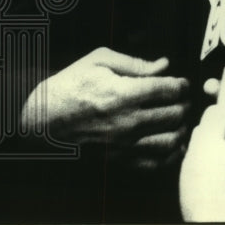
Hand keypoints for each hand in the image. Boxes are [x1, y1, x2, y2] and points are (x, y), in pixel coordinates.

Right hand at [21, 48, 189, 169]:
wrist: (40, 119)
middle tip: (182, 99)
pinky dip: (170, 154)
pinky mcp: (118, 160)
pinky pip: (155, 163)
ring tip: (178, 119)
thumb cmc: (68, 86)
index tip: (181, 83)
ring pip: (171, 140)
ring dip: (181, 128)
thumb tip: (164, 65)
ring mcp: (123, 144)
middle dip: (184, 104)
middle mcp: (127, 122)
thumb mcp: (99, 61)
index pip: (169, 89)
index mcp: (123, 93)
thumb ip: (136, 63)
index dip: (181, 84)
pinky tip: (171, 142)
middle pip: (175, 114)